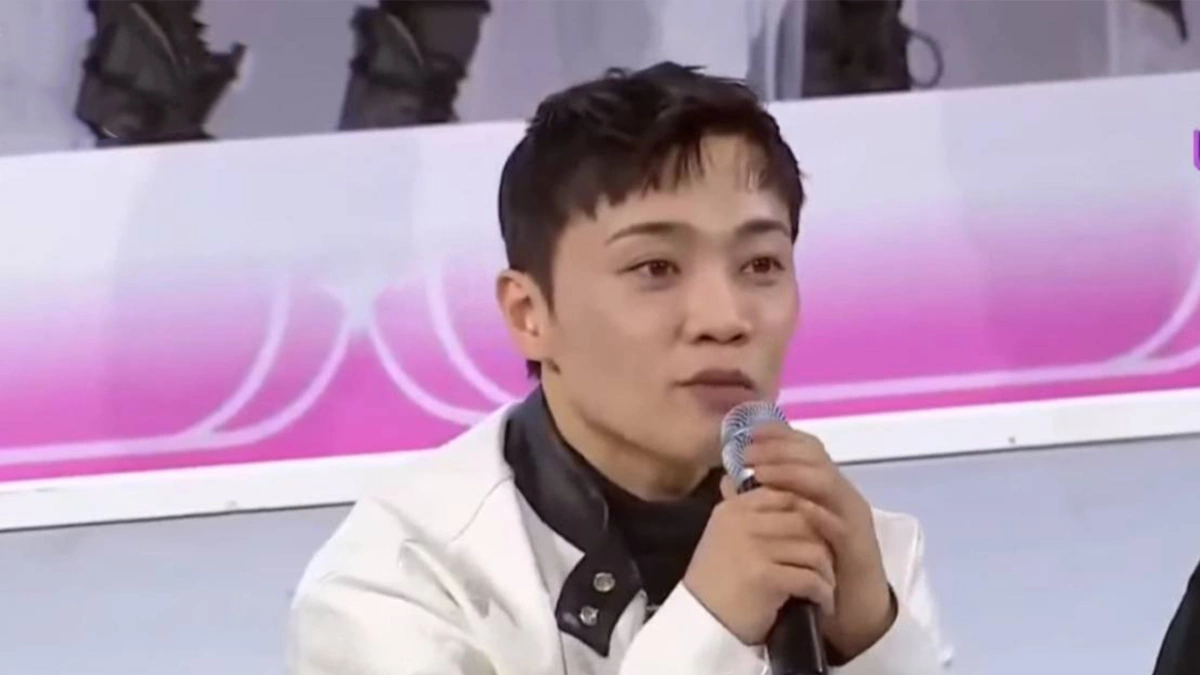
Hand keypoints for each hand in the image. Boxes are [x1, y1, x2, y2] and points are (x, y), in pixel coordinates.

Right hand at [682, 477, 836, 645]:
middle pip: (805, 519)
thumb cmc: (716, 580)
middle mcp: (742, 522)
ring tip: (826, 585)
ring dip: (826, 571)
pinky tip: (822, 603)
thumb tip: (773, 480)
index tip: (818, 535)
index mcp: (733, 509)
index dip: (809, 513)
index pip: (785, 495)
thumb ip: (748, 511)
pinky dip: (822, 593)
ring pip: (813, 549)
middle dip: (823, 543)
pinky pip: (810, 578)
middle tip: (827, 563)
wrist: (701, 623)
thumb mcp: (725, 535)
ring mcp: (753, 548)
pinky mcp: (765, 577)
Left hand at [744, 422, 895, 658]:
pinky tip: (795, 508)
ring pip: (827, 482)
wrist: (853, 604)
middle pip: (815, 457)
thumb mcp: (787, 525)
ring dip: (794, 474)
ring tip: (762, 474)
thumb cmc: (817, 560)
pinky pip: (839, 521)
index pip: (804, 447)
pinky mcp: (858, 543)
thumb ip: (761, 500)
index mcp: (823, 485)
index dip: (778, 435)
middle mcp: (840, 493)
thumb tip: (727, 479)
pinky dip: (817, 512)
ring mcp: (851, 515)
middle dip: (780, 450)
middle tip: (749, 452)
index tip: (748, 432)